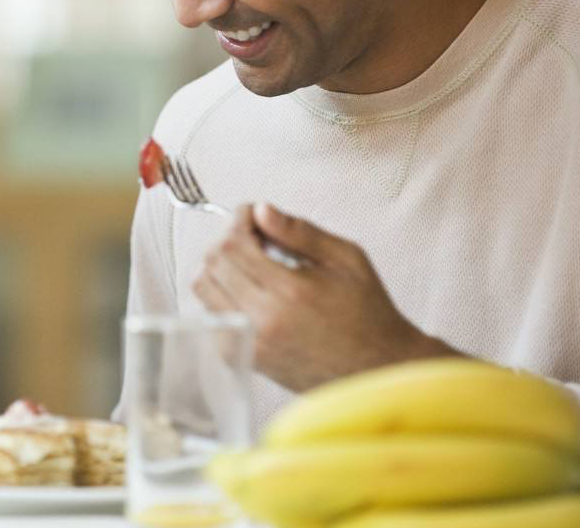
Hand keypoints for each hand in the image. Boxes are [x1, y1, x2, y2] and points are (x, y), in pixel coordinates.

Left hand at [193, 202, 454, 391]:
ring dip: (219, 265)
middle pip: (212, 263)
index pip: (233, 244)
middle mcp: (262, 320)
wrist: (375, 369)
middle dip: (227, 238)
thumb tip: (261, 211)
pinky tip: (250, 288)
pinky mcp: (246, 357)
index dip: (237, 220)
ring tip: (250, 260)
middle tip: (254, 235)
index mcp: (288, 292)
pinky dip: (221, 293)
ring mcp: (250, 342)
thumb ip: (300, 232)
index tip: (252, 214)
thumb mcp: (346, 259)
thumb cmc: (367, 313)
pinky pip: (211, 315)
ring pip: (203, 289)